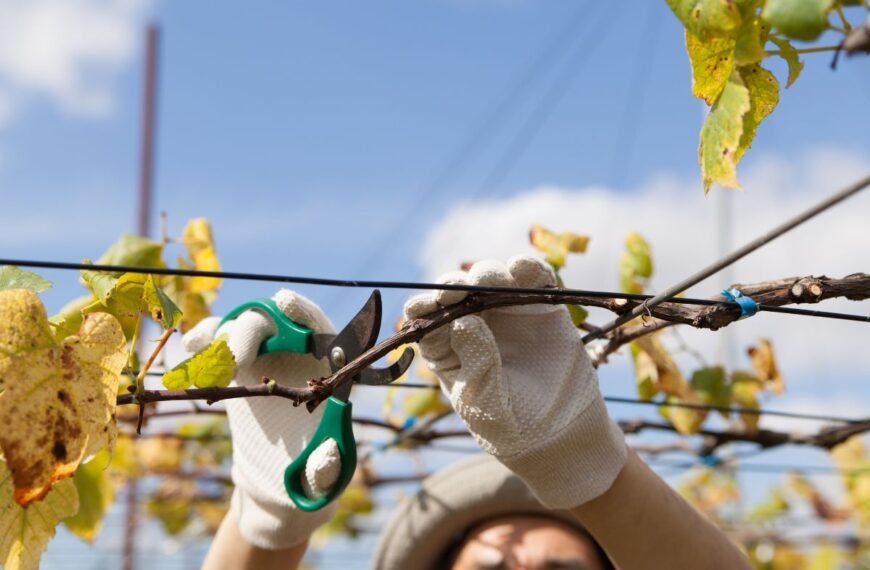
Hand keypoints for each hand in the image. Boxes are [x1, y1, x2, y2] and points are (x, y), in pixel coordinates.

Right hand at [184, 290, 341, 548]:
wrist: (280, 474)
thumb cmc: (311, 467)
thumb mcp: (324, 472)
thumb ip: (326, 466)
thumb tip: (326, 457)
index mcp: (328, 369)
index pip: (320, 327)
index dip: (304, 310)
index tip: (285, 302)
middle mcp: (297, 353)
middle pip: (274, 323)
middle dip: (250, 334)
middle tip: (233, 361)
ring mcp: (265, 353)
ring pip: (242, 326)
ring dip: (221, 335)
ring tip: (204, 358)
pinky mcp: (238, 363)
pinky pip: (219, 339)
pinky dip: (204, 338)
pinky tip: (191, 347)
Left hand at [403, 255, 626, 508]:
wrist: (559, 433)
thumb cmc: (509, 424)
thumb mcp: (485, 402)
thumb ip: (477, 362)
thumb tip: (464, 320)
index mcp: (445, 347)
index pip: (425, 317)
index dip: (425, 305)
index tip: (433, 302)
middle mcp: (471, 323)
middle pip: (455, 291)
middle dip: (455, 284)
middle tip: (462, 288)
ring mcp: (505, 311)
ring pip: (490, 278)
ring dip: (487, 274)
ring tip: (493, 281)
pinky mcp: (540, 306)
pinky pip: (531, 279)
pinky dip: (526, 268)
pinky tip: (520, 268)